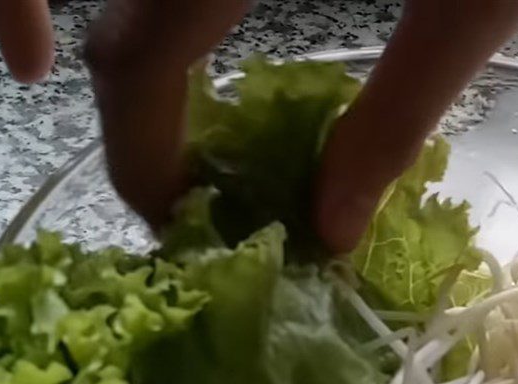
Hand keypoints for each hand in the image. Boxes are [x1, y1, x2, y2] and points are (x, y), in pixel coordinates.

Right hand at [84, 0, 517, 248]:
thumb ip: (396, 114)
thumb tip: (333, 226)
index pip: (138, 58)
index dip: (140, 156)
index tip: (175, 222)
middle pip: (120, 24)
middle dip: (140, 122)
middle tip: (191, 189)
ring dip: (158, 73)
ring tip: (210, 138)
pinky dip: (186, 24)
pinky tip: (228, 55)